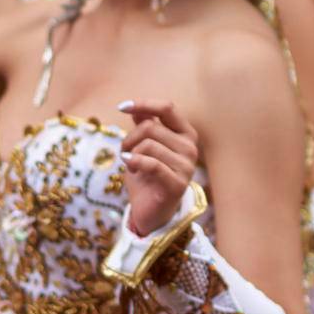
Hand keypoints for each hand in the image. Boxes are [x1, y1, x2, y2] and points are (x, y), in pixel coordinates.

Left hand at [119, 100, 199, 232]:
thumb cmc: (147, 176)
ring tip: (129, 163)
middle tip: (124, 151)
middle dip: (129, 138)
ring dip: (130, 153)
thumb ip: (144, 126)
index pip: (167, 108)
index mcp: (185, 134)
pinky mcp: (178, 184)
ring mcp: (187, 166)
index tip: (122, 107)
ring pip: (148, 145)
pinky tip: (128, 165)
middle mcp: (191, 147)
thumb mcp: (142, 147)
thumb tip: (136, 108)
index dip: (144, 104)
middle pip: (151, 127)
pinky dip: (134, 162)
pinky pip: (152, 164)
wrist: (150, 210)